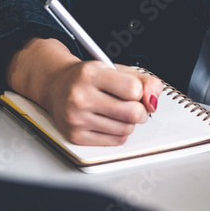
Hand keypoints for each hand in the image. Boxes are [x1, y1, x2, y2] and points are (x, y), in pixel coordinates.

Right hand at [6, 38, 164, 145]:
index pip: (133, 89)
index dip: (140, 91)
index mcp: (91, 74)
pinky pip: (115, 141)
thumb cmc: (89, 77)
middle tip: (134, 105)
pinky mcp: (75, 136)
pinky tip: (109, 121)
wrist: (56, 85)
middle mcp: (80, 96)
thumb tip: (153, 102)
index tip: (134, 90)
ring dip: (129, 122)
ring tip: (118, 111)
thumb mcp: (115, 69)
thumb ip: (143, 81)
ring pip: (126, 129)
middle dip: (140, 111)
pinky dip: (119, 133)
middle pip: (132, 113)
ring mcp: (76, 118)